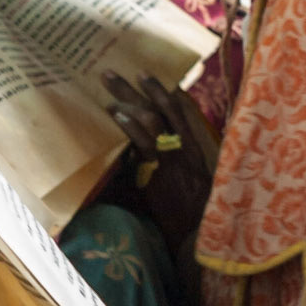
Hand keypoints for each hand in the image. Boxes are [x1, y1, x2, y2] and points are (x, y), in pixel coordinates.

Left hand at [104, 73, 213, 254]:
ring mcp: (173, 156)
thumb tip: (142, 149)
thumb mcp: (186, 178)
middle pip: (161, 107)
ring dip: (129, 101)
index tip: (145, 74)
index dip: (160, 91)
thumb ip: (170, 160)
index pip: (177, 111)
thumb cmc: (190, 209)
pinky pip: (146, 142)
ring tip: (109, 90)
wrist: (196, 232)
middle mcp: (184, 145)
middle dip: (137, 88)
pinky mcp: (162, 170)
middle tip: (111, 73)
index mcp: (191, 146)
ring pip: (152, 118)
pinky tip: (117, 115)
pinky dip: (131, 126)